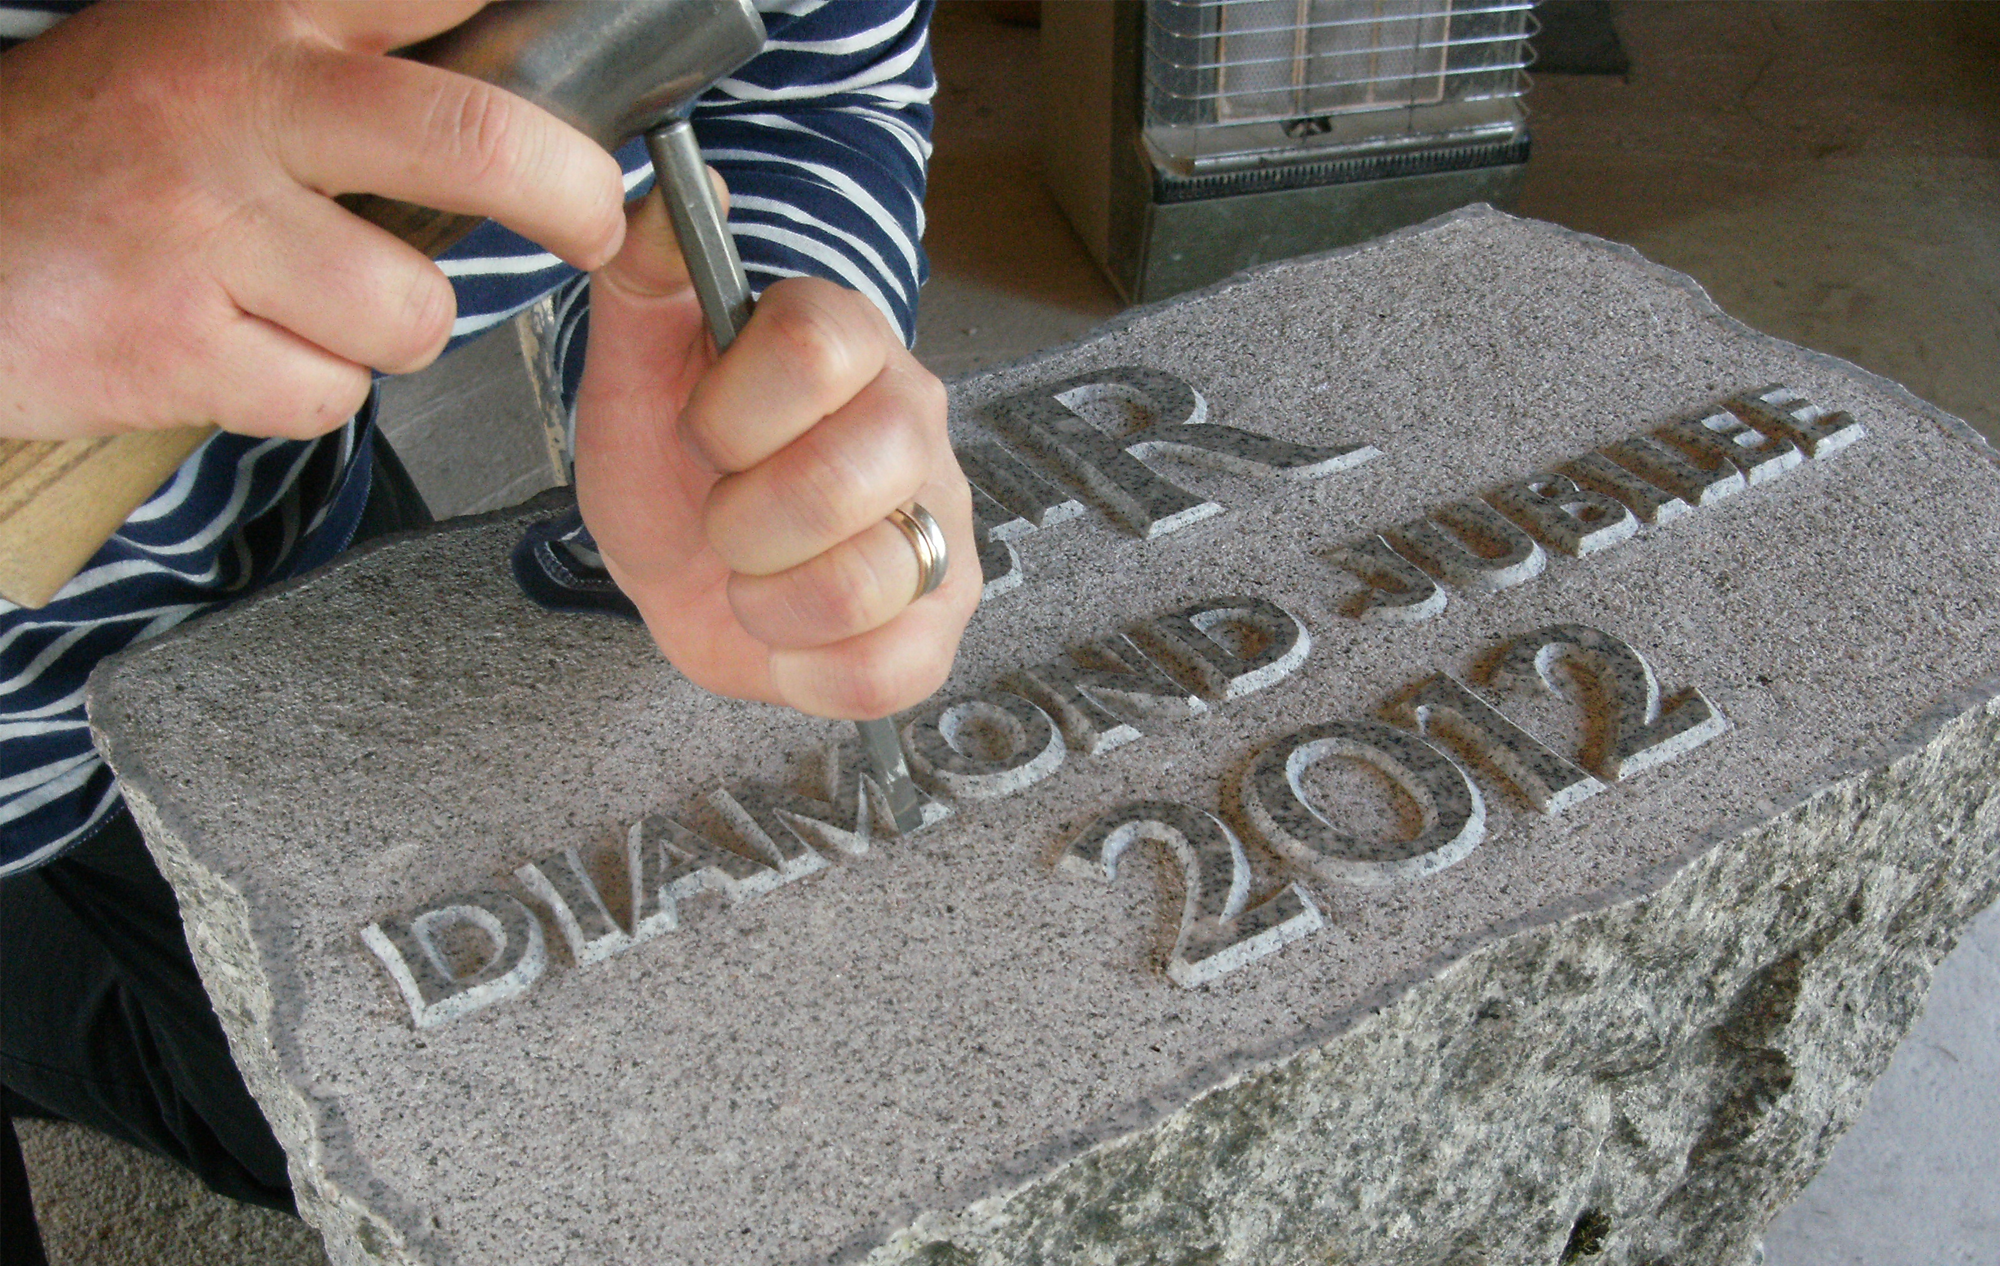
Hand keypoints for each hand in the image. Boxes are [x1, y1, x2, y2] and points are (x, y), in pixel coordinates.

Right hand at [0, 0, 625, 441]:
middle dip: (569, 195)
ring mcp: (203, 225)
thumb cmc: (87, 158)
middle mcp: (238, 104)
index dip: (537, 36)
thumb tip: (498, 106)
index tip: (590, 97)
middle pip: (479, 139)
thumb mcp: (198, 51)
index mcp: (255, 16)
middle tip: (587, 222)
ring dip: (385, 333)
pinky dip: (302, 393)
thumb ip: (338, 56)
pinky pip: (327, 395)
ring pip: (411, 310)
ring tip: (304, 302)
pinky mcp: (173, 341)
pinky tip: (236, 348)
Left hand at [573, 191, 979, 719]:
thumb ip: (643, 286)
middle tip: (724, 521)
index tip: (700, 437)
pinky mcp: (943, 623)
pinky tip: (792, 637)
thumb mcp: (630, 377)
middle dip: (741, 522)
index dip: (732, 414)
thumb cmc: (674, 470)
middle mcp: (915, 425)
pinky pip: (885, 669)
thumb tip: (661, 207)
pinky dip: (807, 669)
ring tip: (757, 581)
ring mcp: (942, 527)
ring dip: (768, 602)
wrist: (692, 575)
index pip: (818, 347)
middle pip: (845, 477)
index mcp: (846, 342)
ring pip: (864, 582)